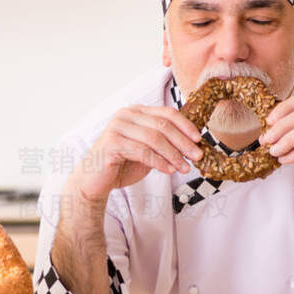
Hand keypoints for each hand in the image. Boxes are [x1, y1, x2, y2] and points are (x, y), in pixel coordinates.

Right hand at [72, 105, 203, 201]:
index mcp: (136, 112)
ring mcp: (117, 127)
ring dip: (173, 155)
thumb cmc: (121, 165)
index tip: (199, 139)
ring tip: (185, 167)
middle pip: (162, 125)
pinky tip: (169, 170)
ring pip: (154, 138)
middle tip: (197, 156)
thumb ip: (164, 144)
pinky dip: (159, 162)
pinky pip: (142, 151)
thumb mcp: (147, 151)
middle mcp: (125, 115)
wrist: (94, 181)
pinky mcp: (111, 143)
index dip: (185, 125)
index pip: (166, 113)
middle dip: (183, 142)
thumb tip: (192, 145)